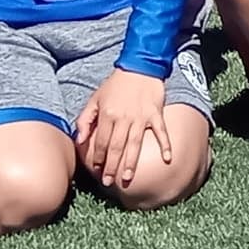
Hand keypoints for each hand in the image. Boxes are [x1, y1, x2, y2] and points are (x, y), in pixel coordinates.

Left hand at [75, 67, 170, 189]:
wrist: (139, 67)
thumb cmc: (115, 85)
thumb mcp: (95, 98)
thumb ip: (85, 119)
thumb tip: (80, 139)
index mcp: (108, 115)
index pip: (102, 142)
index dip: (99, 157)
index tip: (97, 170)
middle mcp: (124, 118)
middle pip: (117, 147)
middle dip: (112, 166)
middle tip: (109, 182)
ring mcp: (141, 117)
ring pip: (135, 144)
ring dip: (131, 163)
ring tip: (127, 178)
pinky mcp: (156, 114)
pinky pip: (161, 132)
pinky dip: (166, 145)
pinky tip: (168, 159)